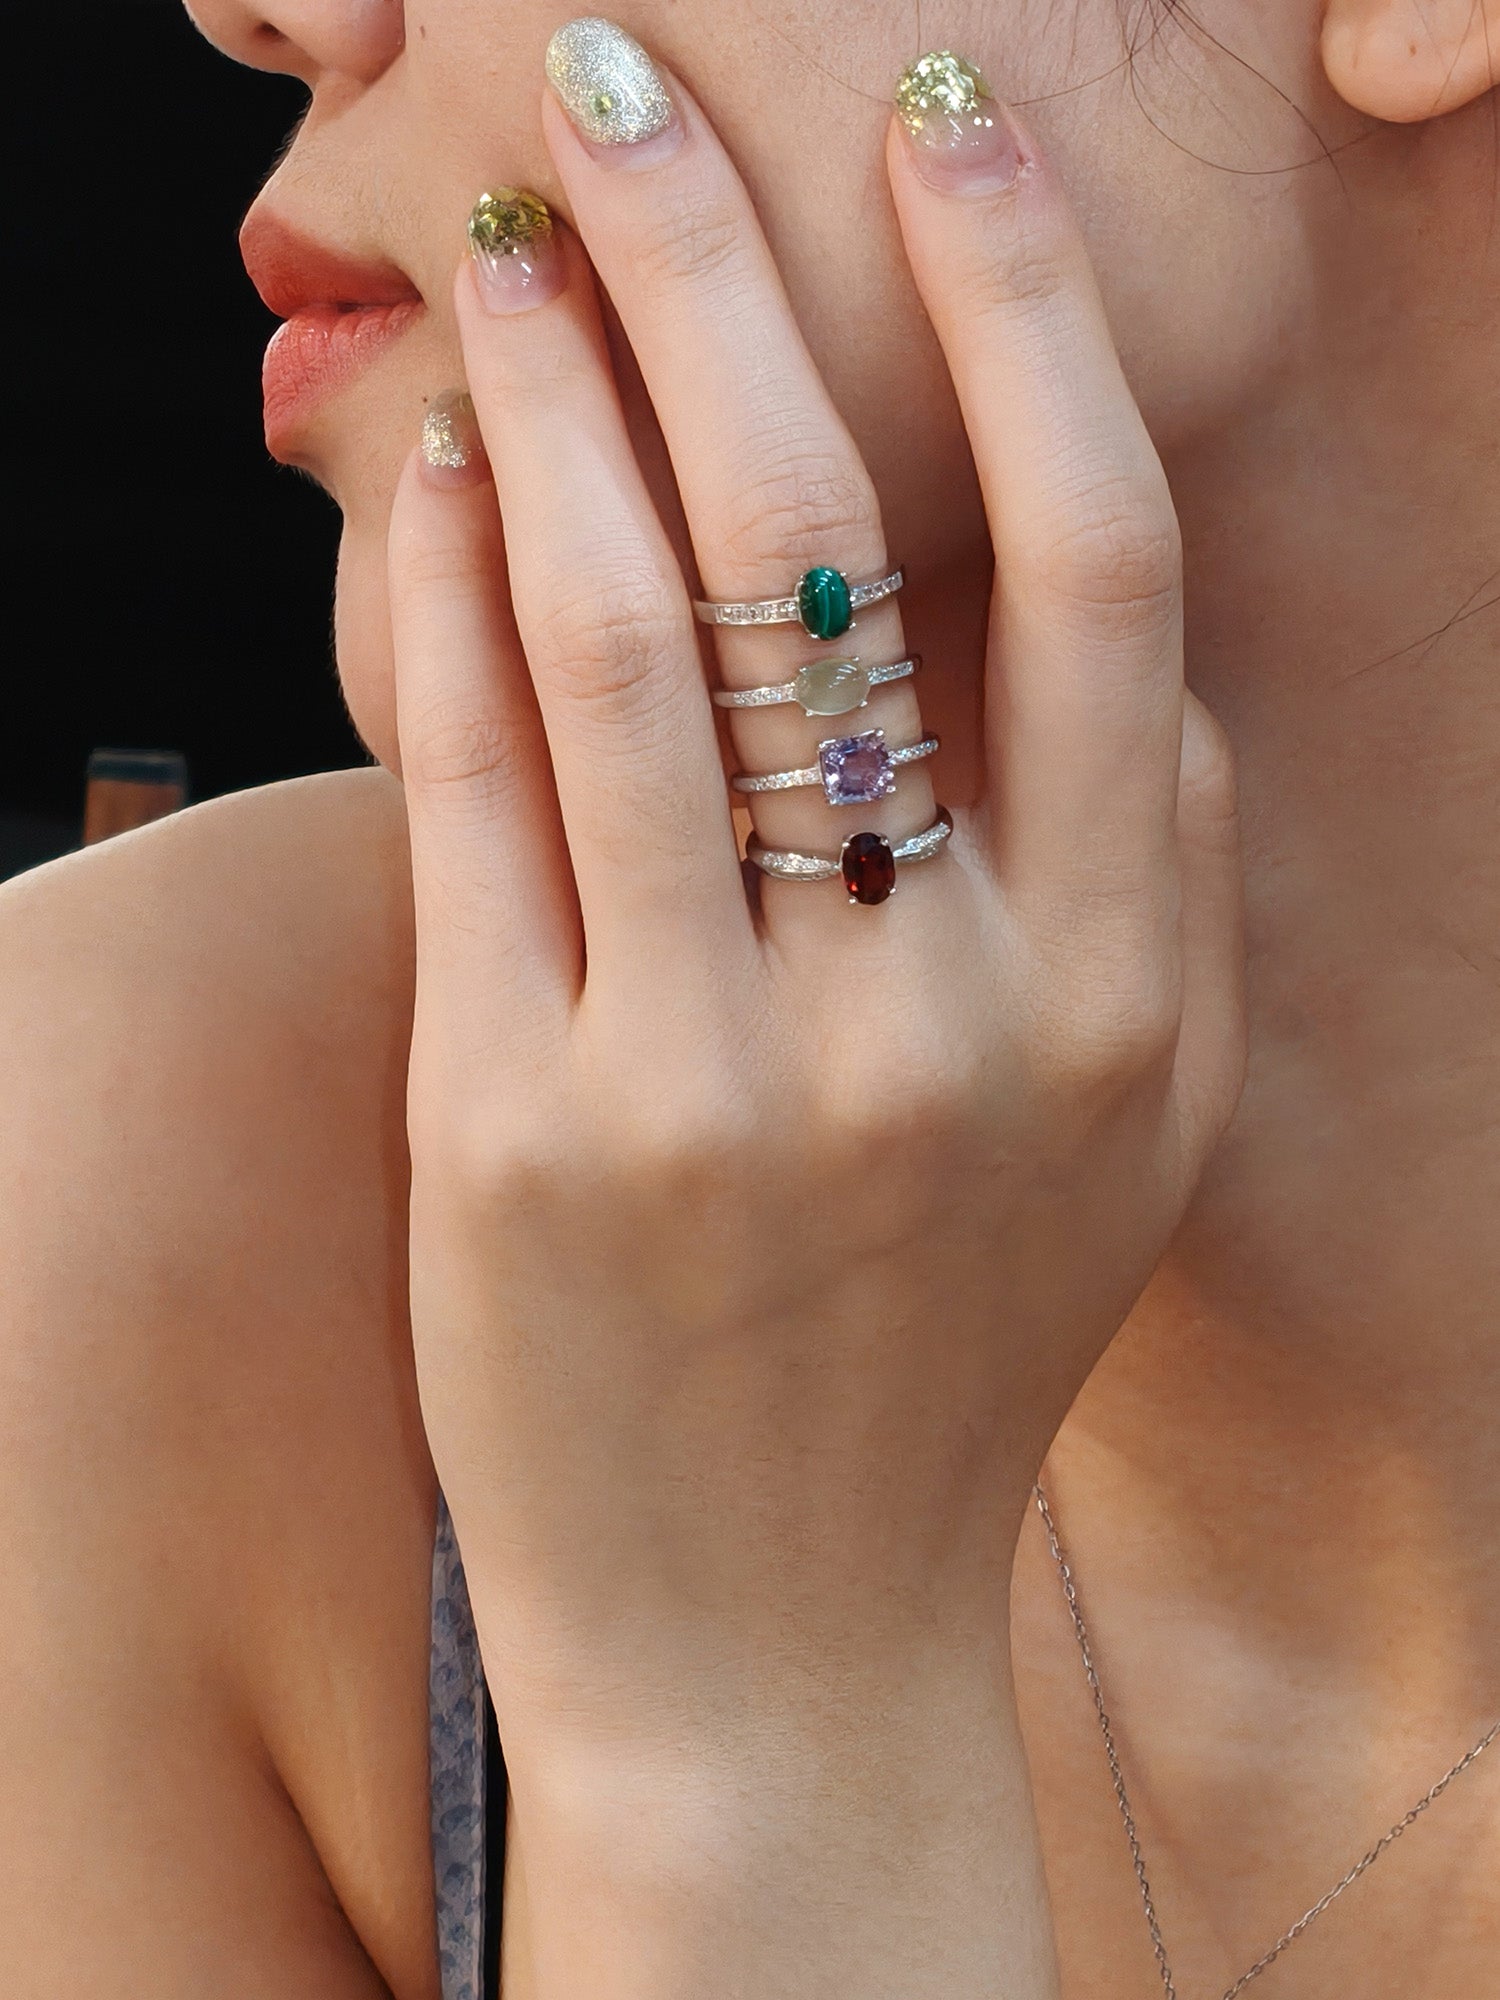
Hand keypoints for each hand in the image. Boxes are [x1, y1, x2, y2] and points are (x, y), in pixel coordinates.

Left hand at [388, 34, 1241, 1992]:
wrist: (771, 1634)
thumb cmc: (947, 1355)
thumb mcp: (1129, 1139)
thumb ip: (1157, 882)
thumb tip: (1127, 634)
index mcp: (1118, 998)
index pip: (1106, 573)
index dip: (1023, 311)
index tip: (943, 131)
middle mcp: (935, 1020)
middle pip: (832, 553)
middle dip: (722, 274)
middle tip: (630, 98)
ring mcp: (714, 1081)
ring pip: (627, 643)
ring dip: (559, 396)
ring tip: (517, 243)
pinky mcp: (517, 1134)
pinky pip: (479, 799)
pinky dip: (450, 601)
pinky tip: (444, 471)